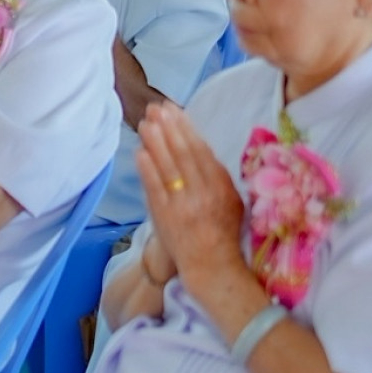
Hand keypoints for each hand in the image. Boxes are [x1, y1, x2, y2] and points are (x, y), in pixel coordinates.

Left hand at [134, 101, 244, 287]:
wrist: (212, 265)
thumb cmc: (222, 231)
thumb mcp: (231, 201)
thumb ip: (217, 176)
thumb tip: (198, 147)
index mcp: (222, 187)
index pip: (201, 151)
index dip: (186, 128)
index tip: (174, 110)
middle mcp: (204, 193)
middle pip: (183, 154)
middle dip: (168, 128)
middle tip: (155, 108)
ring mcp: (183, 205)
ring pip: (168, 167)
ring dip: (155, 142)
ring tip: (144, 123)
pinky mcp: (165, 217)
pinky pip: (155, 189)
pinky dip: (147, 169)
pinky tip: (140, 152)